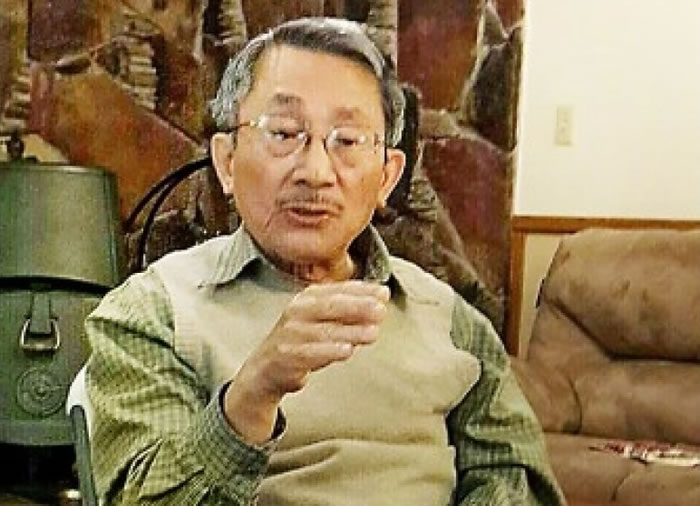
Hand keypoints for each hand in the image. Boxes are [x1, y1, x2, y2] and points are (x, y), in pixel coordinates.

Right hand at [223, 280, 389, 443]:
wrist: (266, 368)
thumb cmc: (303, 341)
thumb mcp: (324, 321)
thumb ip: (350, 311)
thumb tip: (381, 300)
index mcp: (309, 297)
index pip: (339, 289)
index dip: (362, 290)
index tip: (383, 293)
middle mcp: (298, 310)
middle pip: (331, 306)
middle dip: (358, 307)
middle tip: (381, 310)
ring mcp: (290, 333)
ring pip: (324, 330)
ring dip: (350, 331)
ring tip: (373, 333)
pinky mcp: (286, 355)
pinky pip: (311, 352)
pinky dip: (330, 351)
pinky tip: (347, 350)